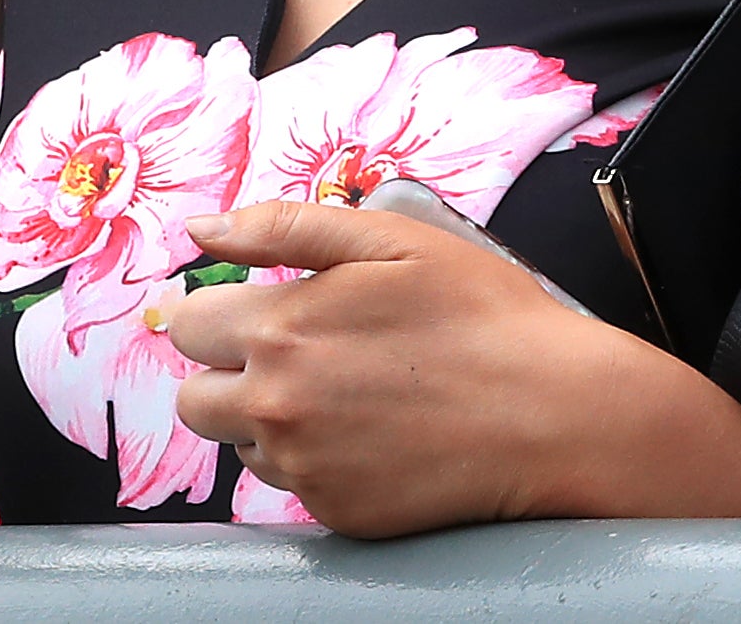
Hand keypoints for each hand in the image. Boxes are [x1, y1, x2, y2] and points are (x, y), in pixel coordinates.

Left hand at [156, 199, 716, 532]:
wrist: (553, 414)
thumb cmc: (484, 316)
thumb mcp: (394, 241)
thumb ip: (284, 227)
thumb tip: (201, 228)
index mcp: (281, 330)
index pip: (187, 326)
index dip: (221, 312)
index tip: (259, 310)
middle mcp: (276, 406)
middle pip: (194, 399)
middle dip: (231, 373)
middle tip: (302, 355)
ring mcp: (303, 468)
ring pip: (241, 444)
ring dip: (271, 418)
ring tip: (349, 393)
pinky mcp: (333, 513)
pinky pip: (294, 483)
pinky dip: (318, 459)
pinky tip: (375, 432)